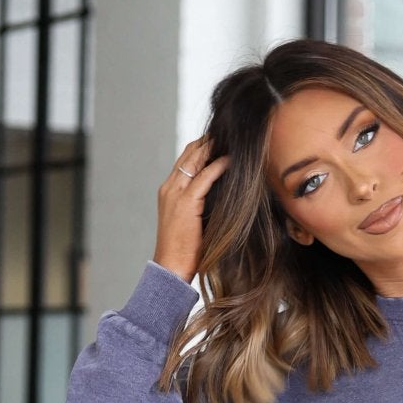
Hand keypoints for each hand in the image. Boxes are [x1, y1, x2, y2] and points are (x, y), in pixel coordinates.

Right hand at [153, 134, 230, 283]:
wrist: (170, 270)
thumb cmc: (184, 253)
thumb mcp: (192, 222)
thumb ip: (201, 205)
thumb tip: (223, 196)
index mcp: (169, 191)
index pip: (186, 159)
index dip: (203, 147)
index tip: (222, 140)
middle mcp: (170, 187)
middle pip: (190, 152)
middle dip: (210, 140)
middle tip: (231, 132)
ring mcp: (175, 193)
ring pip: (196, 159)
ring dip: (214, 147)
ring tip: (233, 139)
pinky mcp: (186, 202)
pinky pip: (205, 176)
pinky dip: (219, 165)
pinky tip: (232, 160)